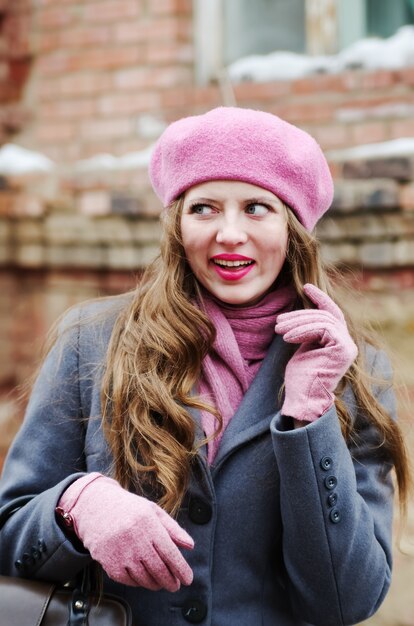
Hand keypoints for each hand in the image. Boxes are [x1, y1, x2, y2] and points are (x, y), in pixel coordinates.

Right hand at [57, 473, 193, 591]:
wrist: (96, 507)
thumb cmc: (129, 509)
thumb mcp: (153, 511)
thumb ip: (173, 529)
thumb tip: (190, 545)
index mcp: (149, 525)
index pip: (170, 553)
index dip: (181, 569)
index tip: (188, 579)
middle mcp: (136, 540)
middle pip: (159, 570)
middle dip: (170, 581)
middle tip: (175, 585)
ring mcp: (121, 553)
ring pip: (144, 578)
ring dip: (155, 584)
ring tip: (160, 582)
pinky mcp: (109, 563)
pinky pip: (128, 581)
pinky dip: (138, 583)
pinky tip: (142, 578)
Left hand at [274, 283, 356, 421]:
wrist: (302, 398)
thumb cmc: (300, 377)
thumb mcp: (303, 347)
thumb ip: (308, 331)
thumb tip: (301, 313)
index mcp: (338, 342)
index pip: (332, 313)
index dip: (320, 298)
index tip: (306, 287)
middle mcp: (347, 343)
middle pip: (324, 315)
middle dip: (298, 315)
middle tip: (278, 322)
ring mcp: (347, 346)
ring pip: (322, 320)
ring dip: (297, 322)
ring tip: (278, 330)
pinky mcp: (343, 349)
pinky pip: (322, 328)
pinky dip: (302, 330)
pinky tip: (287, 337)